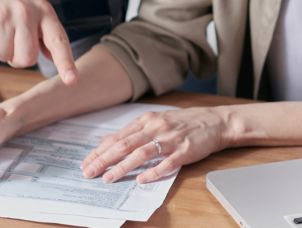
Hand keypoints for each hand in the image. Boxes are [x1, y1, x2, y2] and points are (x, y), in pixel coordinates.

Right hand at [0, 0, 76, 83]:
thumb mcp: (30, 7)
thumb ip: (43, 32)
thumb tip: (53, 56)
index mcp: (43, 10)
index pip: (58, 40)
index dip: (65, 62)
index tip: (71, 79)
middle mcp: (26, 12)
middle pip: (27, 58)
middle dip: (16, 57)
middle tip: (9, 38)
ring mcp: (3, 16)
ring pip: (5, 57)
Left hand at [80, 106, 233, 183]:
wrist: (215, 121)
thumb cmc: (184, 123)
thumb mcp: (154, 121)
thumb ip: (130, 132)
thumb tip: (105, 141)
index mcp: (146, 120)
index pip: (118, 137)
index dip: (100, 151)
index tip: (86, 163)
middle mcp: (156, 127)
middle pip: (125, 145)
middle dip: (104, 160)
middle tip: (89, 172)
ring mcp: (170, 139)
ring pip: (142, 153)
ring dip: (123, 166)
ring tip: (109, 178)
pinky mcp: (185, 150)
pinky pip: (167, 162)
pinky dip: (154, 171)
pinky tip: (142, 180)